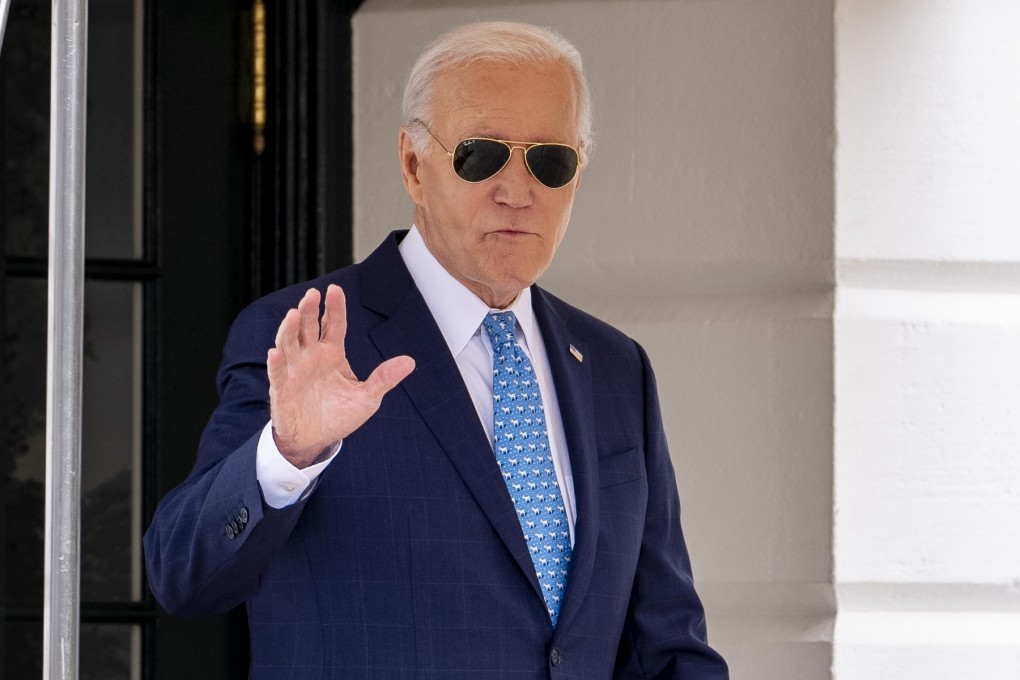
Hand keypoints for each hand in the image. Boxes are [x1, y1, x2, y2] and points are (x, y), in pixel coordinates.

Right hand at [267, 284, 414, 467]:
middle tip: (313, 295)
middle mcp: (311, 356)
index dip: (334, 308)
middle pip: (308, 327)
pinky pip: (278, 373)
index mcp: (332, 353)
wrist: (316, 440)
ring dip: (290, 329)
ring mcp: (295, 370)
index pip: (333, 325)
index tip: (335, 289)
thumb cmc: (340, 415)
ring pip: (289, 343)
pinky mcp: (281, 389)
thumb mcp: (367, 397)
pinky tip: (275, 352)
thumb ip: (384, 378)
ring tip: (294, 314)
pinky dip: (276, 363)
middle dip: (309, 310)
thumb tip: (410, 361)